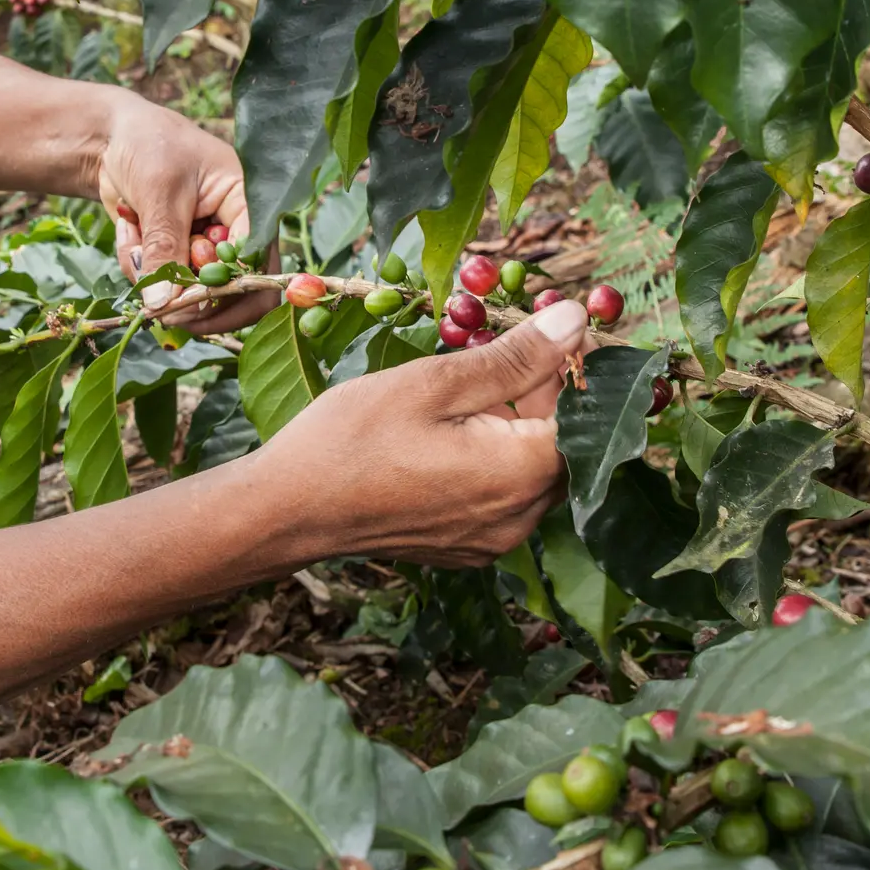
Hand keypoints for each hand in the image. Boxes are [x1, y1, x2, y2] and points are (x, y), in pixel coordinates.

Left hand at [97, 95, 273, 333]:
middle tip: (159, 300)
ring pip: (193, 294)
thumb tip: (164, 302)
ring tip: (132, 237)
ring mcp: (206, 247)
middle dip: (191, 297)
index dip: (226, 289)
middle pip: (235, 293)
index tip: (188, 297)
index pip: (256, 264)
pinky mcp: (177, 255)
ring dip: (155, 277)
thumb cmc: (150, 145)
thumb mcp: (160, 192)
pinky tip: (127, 230)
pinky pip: (164, 285)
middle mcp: (235, 231)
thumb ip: (165, 247)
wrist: (113, 138)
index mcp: (249, 205)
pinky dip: (139, 267)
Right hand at [250, 300, 586, 566]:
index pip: (581, 410)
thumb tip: (578, 319)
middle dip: (535, 398)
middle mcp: (522, 517)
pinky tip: (439, 444)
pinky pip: (502, 499)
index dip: (562, 366)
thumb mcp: (434, 381)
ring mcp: (495, 540)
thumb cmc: (352, 438)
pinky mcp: (469, 550)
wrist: (288, 510)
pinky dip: (488, 466)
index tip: (532, 333)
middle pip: (562, 444)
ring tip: (454, 403)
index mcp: (523, 472)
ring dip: (510, 432)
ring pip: (532, 472)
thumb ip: (515, 355)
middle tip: (481, 363)